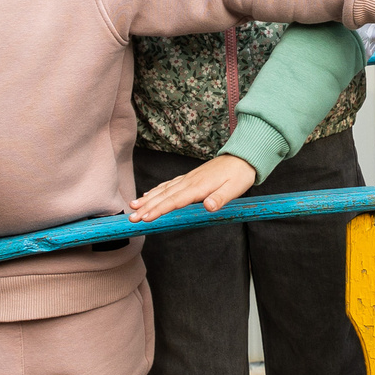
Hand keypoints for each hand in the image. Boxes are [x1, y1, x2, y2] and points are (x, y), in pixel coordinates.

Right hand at [130, 156, 257, 221]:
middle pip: (164, 196)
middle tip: (131, 217)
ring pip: (164, 190)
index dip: (159, 210)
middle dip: (146, 207)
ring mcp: (188, 179)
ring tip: (133, 206)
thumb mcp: (234, 189)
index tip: (145, 218)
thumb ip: (220, 198)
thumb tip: (208, 207)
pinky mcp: (190, 178)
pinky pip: (169, 185)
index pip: (174, 201)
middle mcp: (189, 182)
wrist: (243, 157)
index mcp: (198, 187)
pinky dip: (157, 190)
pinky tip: (149, 194)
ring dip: (147, 199)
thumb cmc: (239, 175)